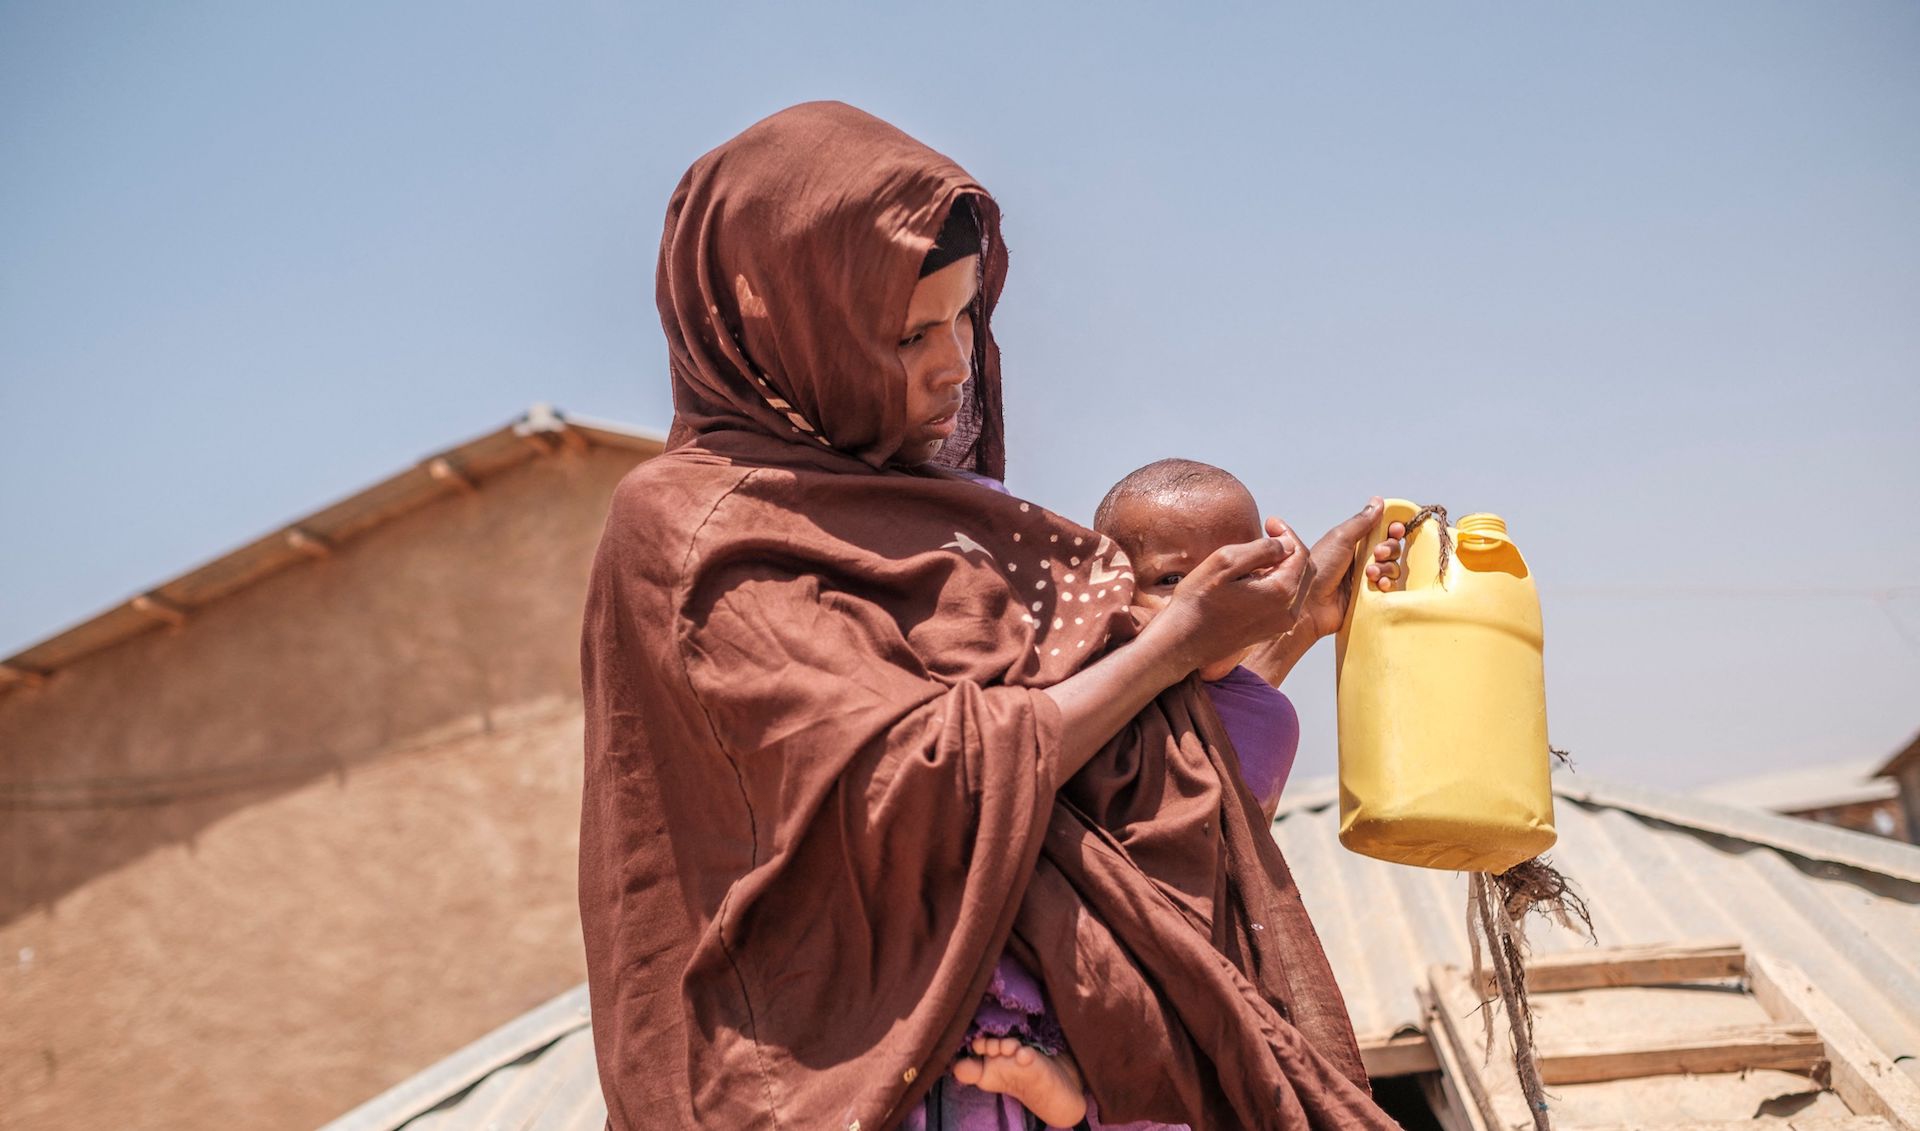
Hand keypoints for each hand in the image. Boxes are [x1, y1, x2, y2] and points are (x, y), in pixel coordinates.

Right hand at [1141, 523, 1312, 677]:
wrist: (1182, 643)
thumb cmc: (1197, 601)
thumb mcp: (1225, 561)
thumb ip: (1261, 549)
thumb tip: (1284, 544)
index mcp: (1281, 592)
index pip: (1300, 553)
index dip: (1287, 533)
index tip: (1268, 522)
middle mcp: (1288, 611)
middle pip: (1305, 570)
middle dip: (1290, 548)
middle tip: (1268, 533)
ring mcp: (1280, 624)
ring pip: (1297, 585)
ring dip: (1285, 565)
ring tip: (1259, 554)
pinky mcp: (1269, 631)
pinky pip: (1285, 600)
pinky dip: (1278, 582)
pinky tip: (1255, 576)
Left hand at [1295, 498, 1403, 639]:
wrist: (1308, 602)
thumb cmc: (1318, 568)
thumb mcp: (1339, 538)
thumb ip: (1361, 521)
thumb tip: (1378, 501)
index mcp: (1354, 544)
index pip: (1381, 533)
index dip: (1392, 530)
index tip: (1396, 529)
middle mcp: (1361, 560)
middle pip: (1391, 550)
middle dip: (1389, 549)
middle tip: (1377, 553)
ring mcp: (1366, 580)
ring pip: (1392, 569)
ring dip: (1386, 568)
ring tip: (1369, 574)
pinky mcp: (1369, 597)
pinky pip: (1389, 589)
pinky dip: (1387, 585)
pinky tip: (1377, 585)